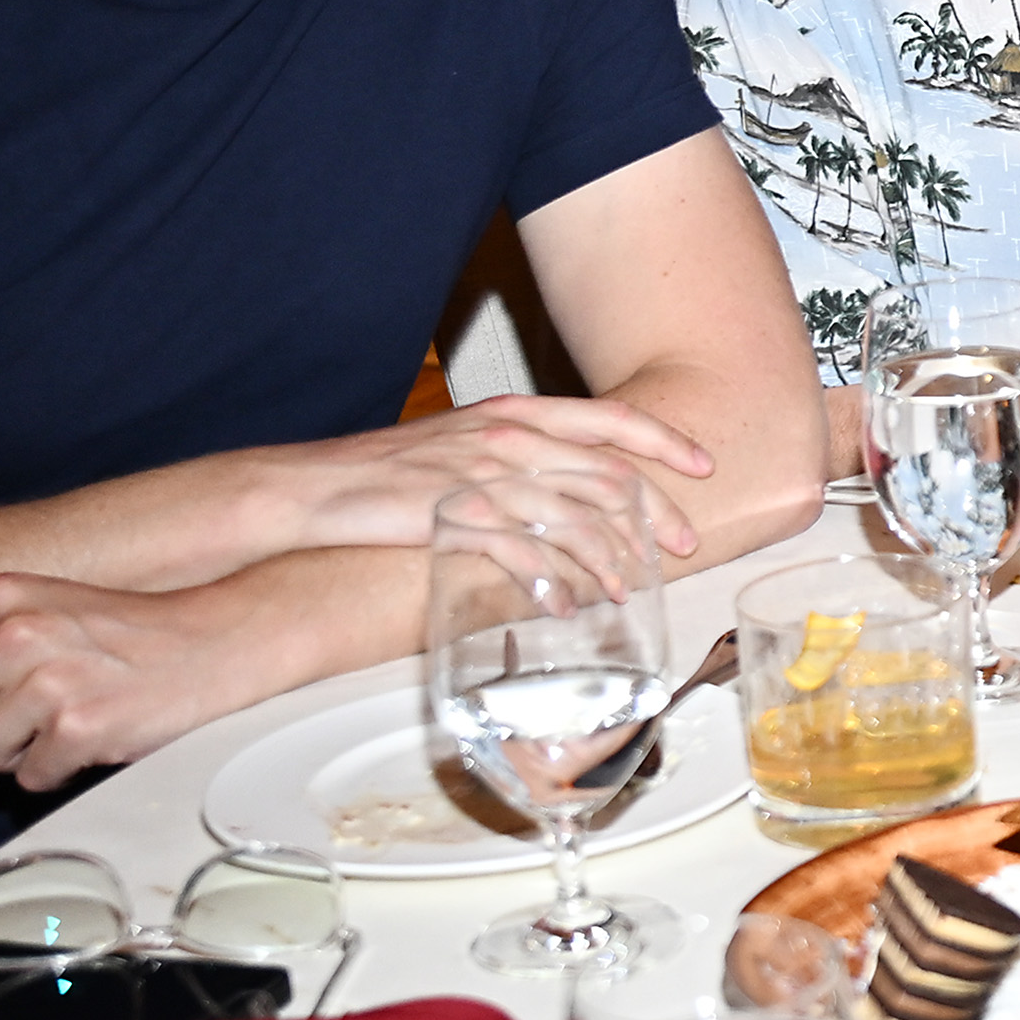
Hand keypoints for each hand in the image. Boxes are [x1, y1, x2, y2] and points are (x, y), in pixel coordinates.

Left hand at [0, 569, 297, 787]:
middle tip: (22, 726)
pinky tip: (89, 741)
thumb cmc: (124, 635)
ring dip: (16, 757)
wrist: (215, 641)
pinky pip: (29, 779)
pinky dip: (55, 772)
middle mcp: (18, 632)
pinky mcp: (79, 726)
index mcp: (0, 597)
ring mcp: (48, 679)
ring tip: (62, 727)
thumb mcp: (34, 623)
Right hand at [221, 396, 715, 576]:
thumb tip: (570, 484)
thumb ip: (520, 454)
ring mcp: (484, 477)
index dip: (665, 441)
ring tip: (626, 590)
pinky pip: (524, 554)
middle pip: (608, 474)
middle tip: (682, 547)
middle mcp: (508, 438)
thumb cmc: (389, 470)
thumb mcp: (465, 443)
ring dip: (610, 559)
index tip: (704, 465)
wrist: (316, 487)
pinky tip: (569, 605)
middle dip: (654, 515)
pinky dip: (554, 583)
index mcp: (516, 413)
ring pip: (575, 518)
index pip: (611, 419)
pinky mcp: (457, 517)